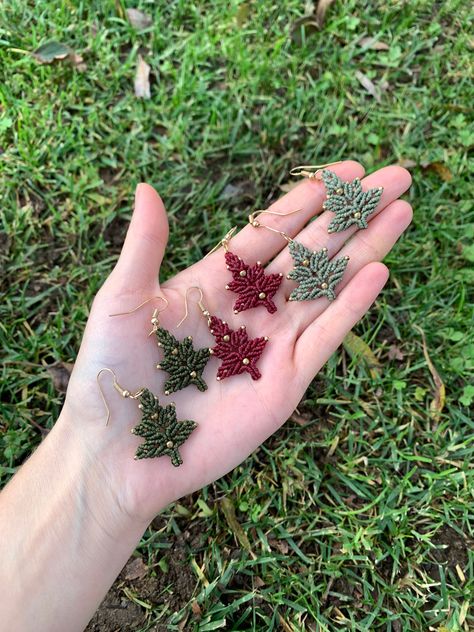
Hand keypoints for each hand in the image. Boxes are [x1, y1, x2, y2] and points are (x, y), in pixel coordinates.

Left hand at [63, 160, 411, 524]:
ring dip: (364, 249)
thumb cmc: (111, 375)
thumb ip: (145, 245)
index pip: (272, 232)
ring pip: (327, 287)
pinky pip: (326, 336)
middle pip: (311, 252)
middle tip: (393, 178)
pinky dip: (352, 306)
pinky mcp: (286, 382)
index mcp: (214, 283)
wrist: (118, 453)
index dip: (307, 200)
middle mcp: (250, 308)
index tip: (343, 172)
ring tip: (401, 212)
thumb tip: (146, 188)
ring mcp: (271, 344)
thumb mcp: (122, 301)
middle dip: (352, 214)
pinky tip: (377, 272)